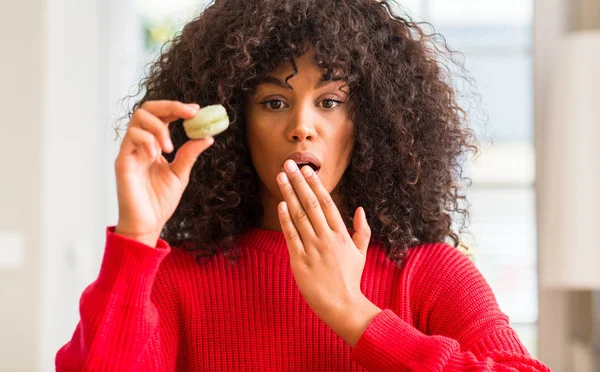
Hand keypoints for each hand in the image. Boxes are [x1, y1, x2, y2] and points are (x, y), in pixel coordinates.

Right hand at [114, 100, 214, 246]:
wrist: (148, 224)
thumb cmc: (160, 201)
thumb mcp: (180, 174)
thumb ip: (189, 154)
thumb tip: (207, 136)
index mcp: (153, 145)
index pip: (162, 116)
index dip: (177, 109)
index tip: (196, 110)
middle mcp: (139, 144)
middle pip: (147, 109)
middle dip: (170, 106)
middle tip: (190, 113)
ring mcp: (130, 151)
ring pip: (138, 119)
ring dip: (159, 127)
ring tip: (171, 147)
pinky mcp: (123, 161)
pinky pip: (131, 138)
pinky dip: (147, 140)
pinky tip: (157, 155)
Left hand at [276, 160, 380, 346]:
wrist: (342, 305)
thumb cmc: (350, 279)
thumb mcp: (361, 253)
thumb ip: (361, 230)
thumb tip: (360, 209)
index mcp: (341, 234)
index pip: (327, 202)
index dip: (315, 184)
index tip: (307, 170)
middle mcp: (326, 237)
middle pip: (310, 203)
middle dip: (298, 181)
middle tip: (288, 164)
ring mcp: (312, 248)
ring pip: (298, 215)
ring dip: (288, 194)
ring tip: (280, 177)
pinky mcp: (299, 260)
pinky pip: (291, 236)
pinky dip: (285, 219)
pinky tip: (280, 204)